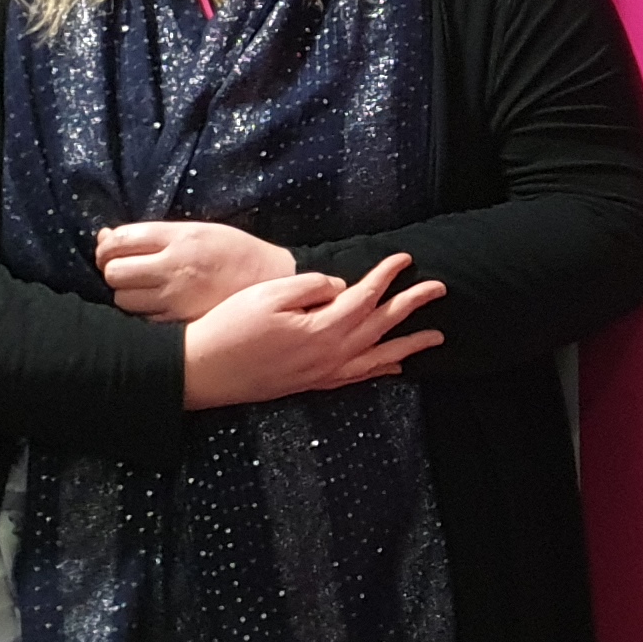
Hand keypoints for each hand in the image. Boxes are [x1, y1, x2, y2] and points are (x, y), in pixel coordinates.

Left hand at [98, 219, 296, 323]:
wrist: (270, 278)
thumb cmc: (230, 250)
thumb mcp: (193, 230)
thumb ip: (149, 235)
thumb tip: (103, 236)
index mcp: (178, 238)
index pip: (119, 240)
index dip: (106, 247)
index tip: (111, 251)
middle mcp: (174, 267)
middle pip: (114, 272)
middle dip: (113, 271)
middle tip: (126, 271)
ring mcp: (177, 297)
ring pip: (123, 299)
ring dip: (126, 293)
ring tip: (144, 288)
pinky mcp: (181, 320)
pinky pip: (143, 318)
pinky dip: (143, 311)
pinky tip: (157, 303)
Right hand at [182, 252, 445, 408]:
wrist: (201, 372)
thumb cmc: (228, 328)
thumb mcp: (268, 295)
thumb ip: (310, 287)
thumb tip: (340, 286)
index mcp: (323, 328)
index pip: (367, 296)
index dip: (388, 275)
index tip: (405, 258)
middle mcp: (331, 354)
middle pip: (383, 326)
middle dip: (413, 305)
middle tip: (440, 288)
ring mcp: (323, 373)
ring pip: (378, 357)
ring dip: (409, 345)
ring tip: (436, 337)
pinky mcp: (312, 384)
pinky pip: (358, 377)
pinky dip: (381, 370)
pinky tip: (394, 367)